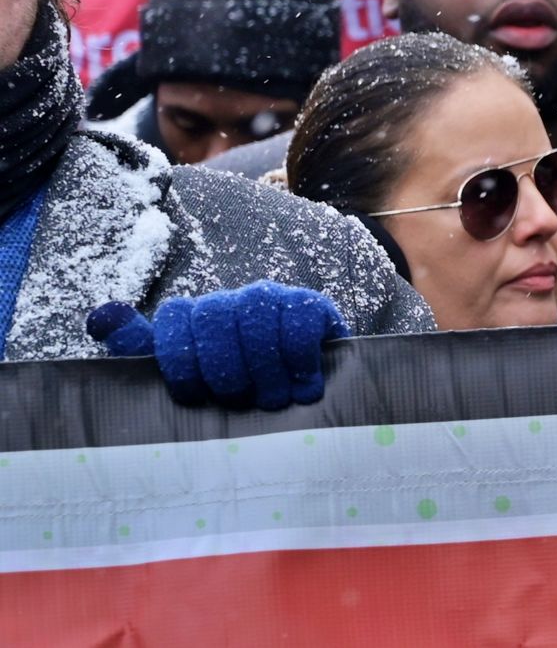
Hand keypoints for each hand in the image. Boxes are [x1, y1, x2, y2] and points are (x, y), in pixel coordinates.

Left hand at [88, 281, 351, 410]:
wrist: (300, 395)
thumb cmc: (236, 394)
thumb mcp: (187, 382)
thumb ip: (141, 352)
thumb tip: (100, 317)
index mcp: (196, 316)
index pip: (175, 315)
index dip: (180, 361)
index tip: (192, 397)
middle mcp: (232, 300)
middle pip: (214, 316)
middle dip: (225, 370)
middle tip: (238, 403)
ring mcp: (273, 297)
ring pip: (257, 316)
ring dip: (265, 370)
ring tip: (273, 402)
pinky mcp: (312, 304)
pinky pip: (300, 318)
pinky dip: (298, 357)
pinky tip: (302, 385)